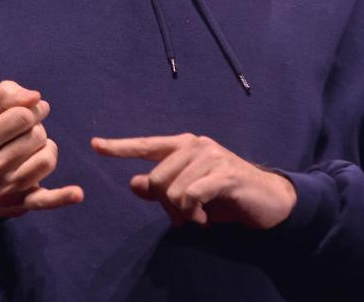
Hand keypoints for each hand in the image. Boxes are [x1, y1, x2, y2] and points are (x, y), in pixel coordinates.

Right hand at [0, 80, 83, 216]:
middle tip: (25, 136)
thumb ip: (6, 93)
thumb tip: (35, 98)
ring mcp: (7, 189)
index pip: (23, 116)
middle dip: (37, 130)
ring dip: (46, 149)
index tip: (31, 113)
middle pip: (37, 136)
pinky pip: (46, 200)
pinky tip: (78, 194)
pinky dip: (63, 197)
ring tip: (33, 151)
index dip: (34, 110)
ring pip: (47, 159)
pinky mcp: (22, 203)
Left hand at [91, 133, 295, 228]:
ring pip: (172, 191)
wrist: (268, 200)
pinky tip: (205, 218)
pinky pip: (192, 196)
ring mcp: (211, 156)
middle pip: (156, 179)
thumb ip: (161, 189)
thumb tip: (134, 183)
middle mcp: (195, 145)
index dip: (119, 147)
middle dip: (165, 206)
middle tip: (184, 217)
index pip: (145, 145)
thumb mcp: (189, 195)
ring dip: (182, 214)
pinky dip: (194, 214)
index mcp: (183, 146)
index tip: (95, 145)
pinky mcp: (225, 173)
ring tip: (198, 217)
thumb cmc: (225, 196)